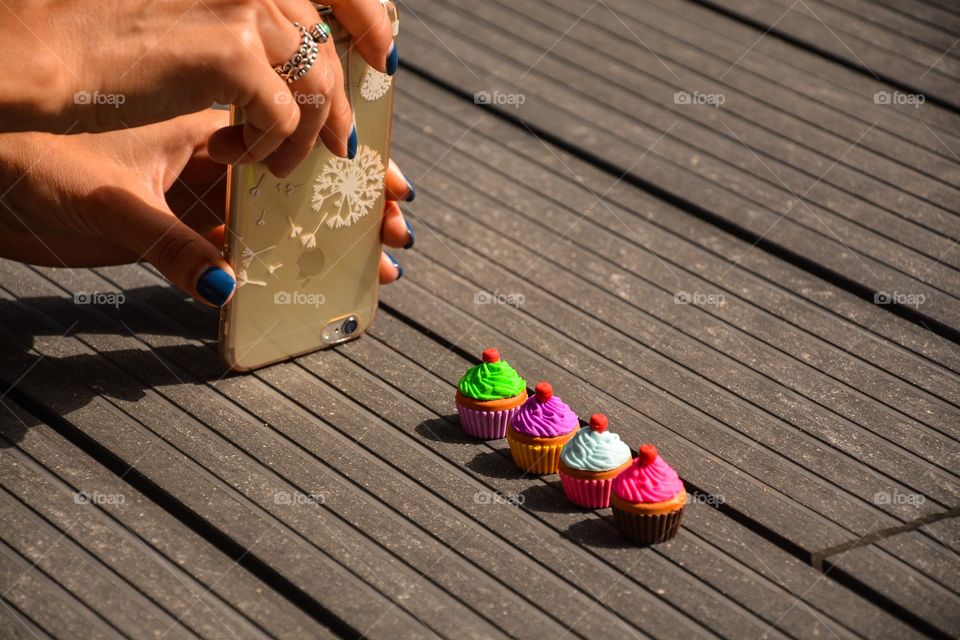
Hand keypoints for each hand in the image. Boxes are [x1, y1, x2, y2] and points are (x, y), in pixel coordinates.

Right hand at [0, 0, 395, 176]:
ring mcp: (242, 8)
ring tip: (266, 161)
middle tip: (340, 148)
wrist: (40, 56)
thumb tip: (300, 58)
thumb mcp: (189, 31)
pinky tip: (232, 155)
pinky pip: (285, 115)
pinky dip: (271, 148)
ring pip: (318, 83)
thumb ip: (246, 36)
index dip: (371, 18)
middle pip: (329, 45)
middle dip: (342, 106)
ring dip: (304, 135)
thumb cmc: (103, 50)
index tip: (384, 58)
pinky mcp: (229, 51)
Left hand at [0, 110, 413, 306]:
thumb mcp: (108, 204)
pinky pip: (241, 232)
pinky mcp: (178, 215)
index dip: (341, 158)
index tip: (377, 183)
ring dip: (327, 228)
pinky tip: (315, 268)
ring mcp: (194, 184)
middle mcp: (206, 149)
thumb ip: (170, 247)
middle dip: (351, 198)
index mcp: (198, 121)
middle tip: (398, 223)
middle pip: (299, 169)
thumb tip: (228, 287)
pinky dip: (278, 251)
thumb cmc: (28, 162)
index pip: (290, 131)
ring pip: (277, 204)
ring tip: (378, 253)